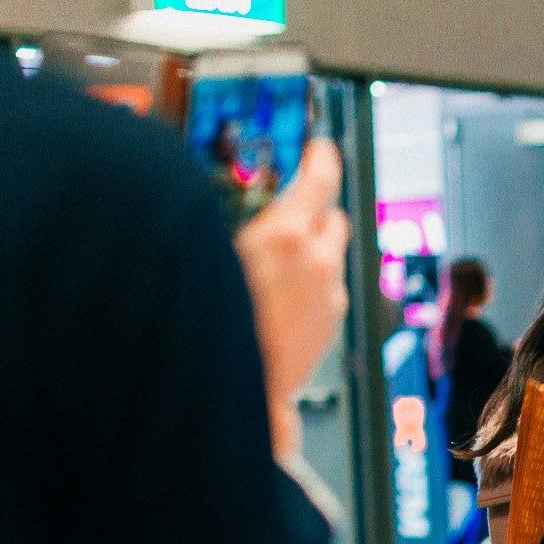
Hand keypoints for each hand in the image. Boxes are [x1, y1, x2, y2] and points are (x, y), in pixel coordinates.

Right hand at [236, 140, 349, 458]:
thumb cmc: (210, 327)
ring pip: (332, 256)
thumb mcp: (210, 259)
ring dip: (313, 255)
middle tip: (288, 219)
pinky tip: (282, 304)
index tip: (321, 151)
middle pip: (333, 217)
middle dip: (314, 214)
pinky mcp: (333, 324)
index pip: (320, 177)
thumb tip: (241, 217)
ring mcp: (331, 296)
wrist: (237, 392)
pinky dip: (314, 288)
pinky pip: (330, 291)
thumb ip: (237, 231)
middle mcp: (317, 262)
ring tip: (277, 272)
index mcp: (283, 236)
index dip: (321, 159)